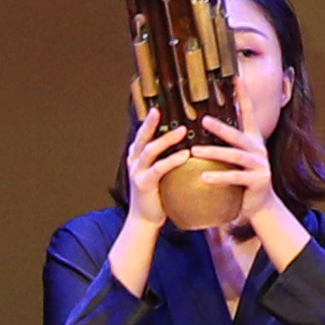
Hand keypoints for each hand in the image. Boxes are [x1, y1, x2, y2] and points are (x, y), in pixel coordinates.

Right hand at [116, 106, 191, 235]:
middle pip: (142, 137)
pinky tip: (184, 155)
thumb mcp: (161, 172)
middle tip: (158, 109)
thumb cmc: (159, 194)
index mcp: (138, 156)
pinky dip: (171, 160)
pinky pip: (158, 169)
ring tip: (182, 130)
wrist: (146, 219)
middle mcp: (135, 161)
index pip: (143, 134)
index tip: (157, 106)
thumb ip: (167, 157)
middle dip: (149, 122)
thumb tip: (189, 142)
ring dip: (166, 139)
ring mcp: (137, 172)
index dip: (148, 120)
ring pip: (150, 150)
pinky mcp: (144, 184)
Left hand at [187, 109, 280, 243]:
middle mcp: (259, 150)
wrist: (260, 206)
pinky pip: (235, 177)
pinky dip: (219, 176)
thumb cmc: (243, 180)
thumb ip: (226, 143)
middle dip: (221, 127)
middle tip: (204, 120)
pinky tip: (203, 177)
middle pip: (238, 135)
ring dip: (214, 152)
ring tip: (195, 150)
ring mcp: (260, 165)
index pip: (249, 113)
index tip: (237, 78)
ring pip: (235, 156)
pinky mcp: (258, 181)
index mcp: (253, 141)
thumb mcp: (236, 159)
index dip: (244, 96)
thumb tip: (205, 122)